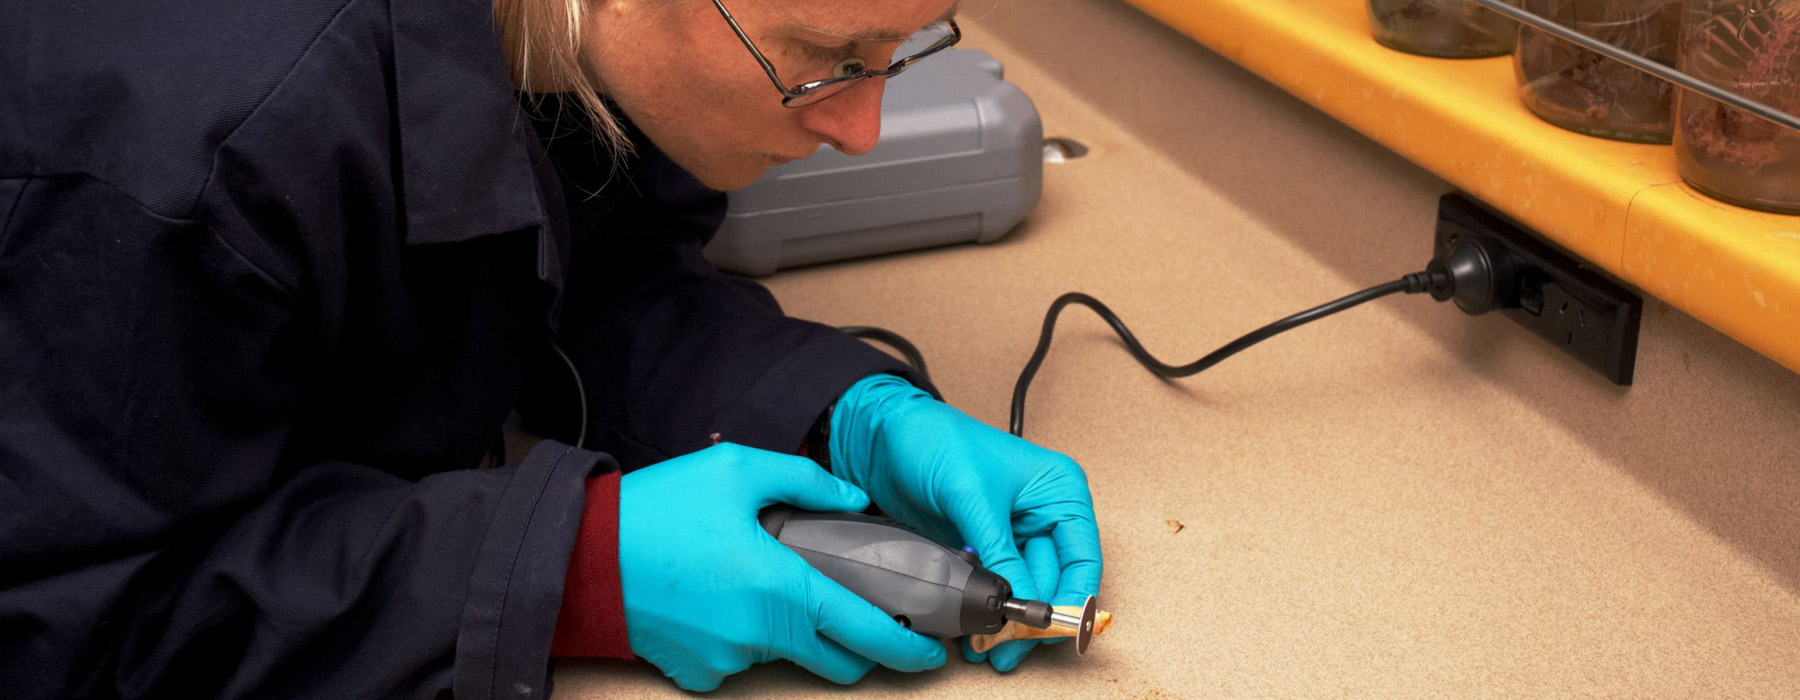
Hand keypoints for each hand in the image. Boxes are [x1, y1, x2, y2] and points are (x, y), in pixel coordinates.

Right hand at [618, 443, 946, 690]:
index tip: (930, 650)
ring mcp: (729, 661)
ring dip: (794, 631)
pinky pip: (740, 662)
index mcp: (782, 588)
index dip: (907, 647)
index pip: (866, 632)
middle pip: (837, 661)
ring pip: (786, 655)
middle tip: (866, 617)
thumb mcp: (737, 470)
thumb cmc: (659, 509)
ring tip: (764, 583)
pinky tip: (723, 601)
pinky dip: (746, 639)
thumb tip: (855, 496)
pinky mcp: (698, 676)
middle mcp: (762, 634)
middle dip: (861, 647)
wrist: (582, 557)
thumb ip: (807, 481)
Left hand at [829, 374, 1103, 671]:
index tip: (1048, 628)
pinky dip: (988, 610)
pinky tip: (973, 629)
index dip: (1071, 598)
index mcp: (1058, 491)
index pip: (1081, 558)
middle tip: (1006, 649)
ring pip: (1025, 591)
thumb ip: (999, 550)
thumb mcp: (972, 495)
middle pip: (1055, 582)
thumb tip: (1018, 599)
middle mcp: (1043, 515)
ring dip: (1008, 622)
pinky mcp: (985, 548)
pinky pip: (996, 588)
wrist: (883, 436)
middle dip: (1033, 619)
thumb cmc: (935, 439)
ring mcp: (1013, 535)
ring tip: (985, 645)